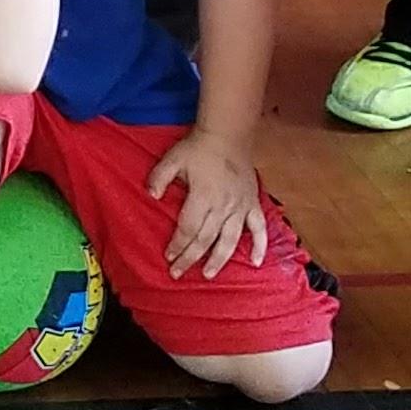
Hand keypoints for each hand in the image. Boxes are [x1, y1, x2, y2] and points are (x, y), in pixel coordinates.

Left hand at [145, 130, 269, 279]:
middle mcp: (222, 206)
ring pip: (229, 240)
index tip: (168, 256)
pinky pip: (259, 228)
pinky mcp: (252, 204)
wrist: (228, 135)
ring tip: (207, 274)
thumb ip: (159, 178)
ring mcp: (240, 206)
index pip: (188, 228)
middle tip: (178, 273)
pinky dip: (259, 247)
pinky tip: (255, 263)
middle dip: (190, 258)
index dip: (177, 245)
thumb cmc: (198, 148)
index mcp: (203, 196)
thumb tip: (151, 196)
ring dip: (218, 260)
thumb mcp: (172, 159)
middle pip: (205, 239)